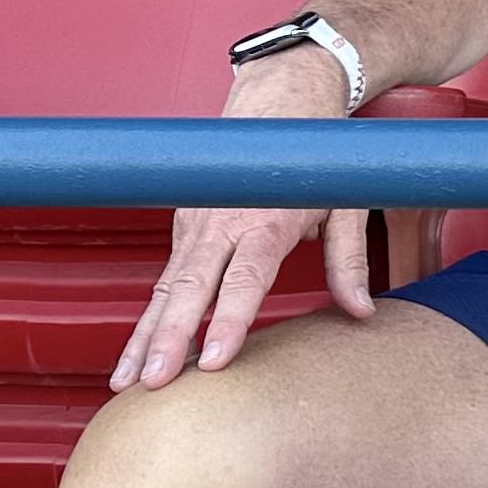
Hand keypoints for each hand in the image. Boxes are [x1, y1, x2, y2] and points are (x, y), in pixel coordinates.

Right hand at [112, 57, 370, 388]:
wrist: (281, 104)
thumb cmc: (316, 160)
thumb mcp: (347, 204)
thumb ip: (350, 261)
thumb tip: (362, 312)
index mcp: (265, 219)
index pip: (244, 279)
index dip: (229, 320)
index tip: (214, 361)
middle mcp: (221, 224)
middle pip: (189, 289)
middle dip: (168, 338)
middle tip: (151, 383)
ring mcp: (195, 227)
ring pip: (165, 290)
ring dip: (143, 337)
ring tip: (125, 383)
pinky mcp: (184, 232)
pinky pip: (163, 283)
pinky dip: (145, 321)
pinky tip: (132, 358)